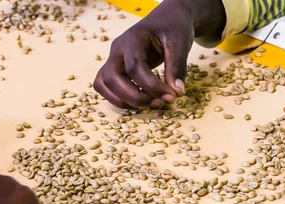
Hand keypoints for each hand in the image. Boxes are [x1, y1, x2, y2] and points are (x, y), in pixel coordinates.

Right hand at [94, 0, 224, 109]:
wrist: (167, 19)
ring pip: (103, 85)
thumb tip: (177, 93)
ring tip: (151, 103)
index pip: (134, 67)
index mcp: (132, 39)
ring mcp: (113, 59)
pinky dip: (120, 99)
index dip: (152, 86)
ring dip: (125, 101)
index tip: (172, 94)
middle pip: (112, 78)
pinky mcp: (115, 69)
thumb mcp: (180, 43)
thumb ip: (177, 67)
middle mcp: (117, 50)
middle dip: (135, 97)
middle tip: (160, 102)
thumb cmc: (172, 28)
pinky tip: (141, 101)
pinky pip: (106, 87)